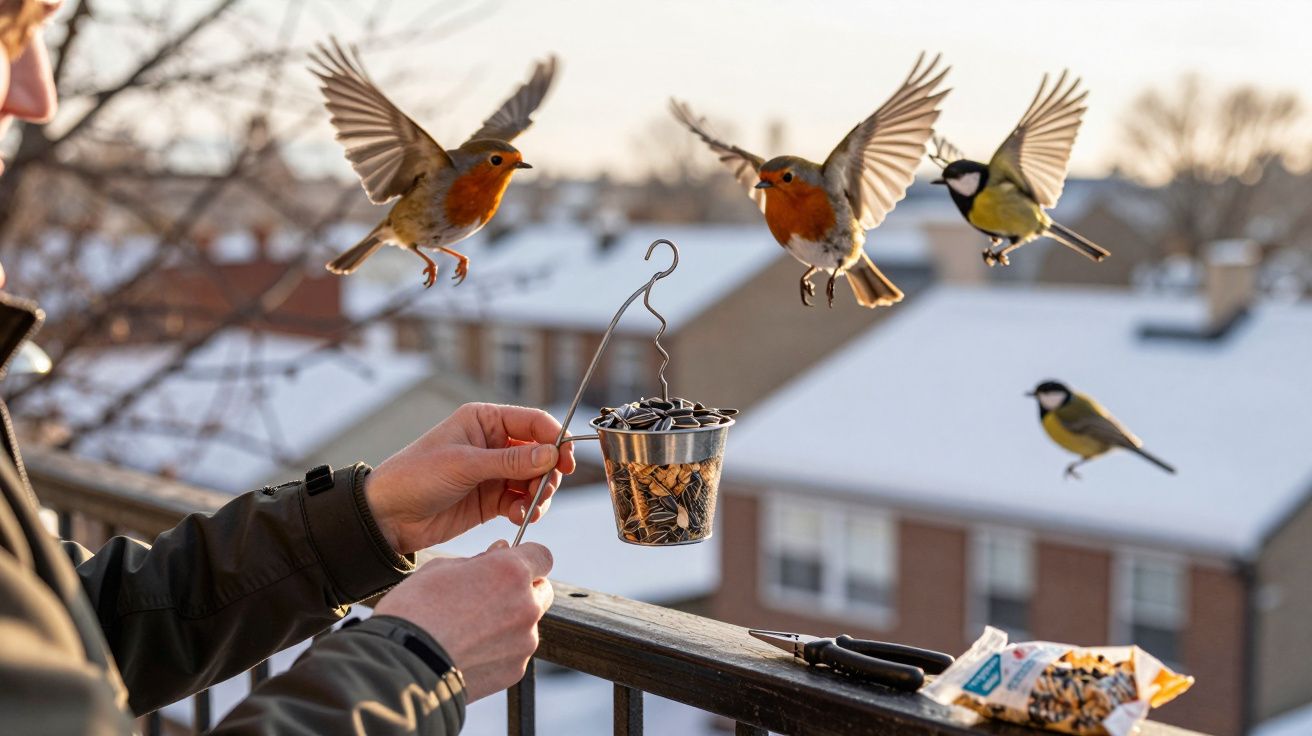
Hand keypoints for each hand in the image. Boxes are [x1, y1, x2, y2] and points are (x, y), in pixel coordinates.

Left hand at [364, 403, 575, 553]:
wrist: (388, 517)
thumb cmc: (416, 477)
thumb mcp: (465, 465)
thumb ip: (511, 461)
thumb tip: (551, 454)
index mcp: (485, 421)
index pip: (533, 422)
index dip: (554, 439)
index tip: (565, 461)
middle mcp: (493, 443)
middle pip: (540, 453)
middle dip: (547, 472)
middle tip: (542, 490)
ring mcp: (494, 472)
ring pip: (535, 479)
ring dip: (538, 494)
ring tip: (528, 508)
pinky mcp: (492, 499)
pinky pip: (522, 501)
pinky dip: (526, 509)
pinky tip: (517, 516)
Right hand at [375, 541, 553, 701]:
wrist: (401, 665)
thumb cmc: (415, 610)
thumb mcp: (442, 568)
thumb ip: (479, 561)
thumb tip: (499, 552)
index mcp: (510, 572)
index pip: (542, 556)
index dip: (526, 558)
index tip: (509, 565)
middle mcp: (526, 605)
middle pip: (541, 591)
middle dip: (523, 590)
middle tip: (489, 597)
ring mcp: (524, 641)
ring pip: (527, 624)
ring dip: (510, 622)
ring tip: (470, 630)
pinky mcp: (515, 670)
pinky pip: (515, 652)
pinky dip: (499, 649)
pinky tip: (469, 651)